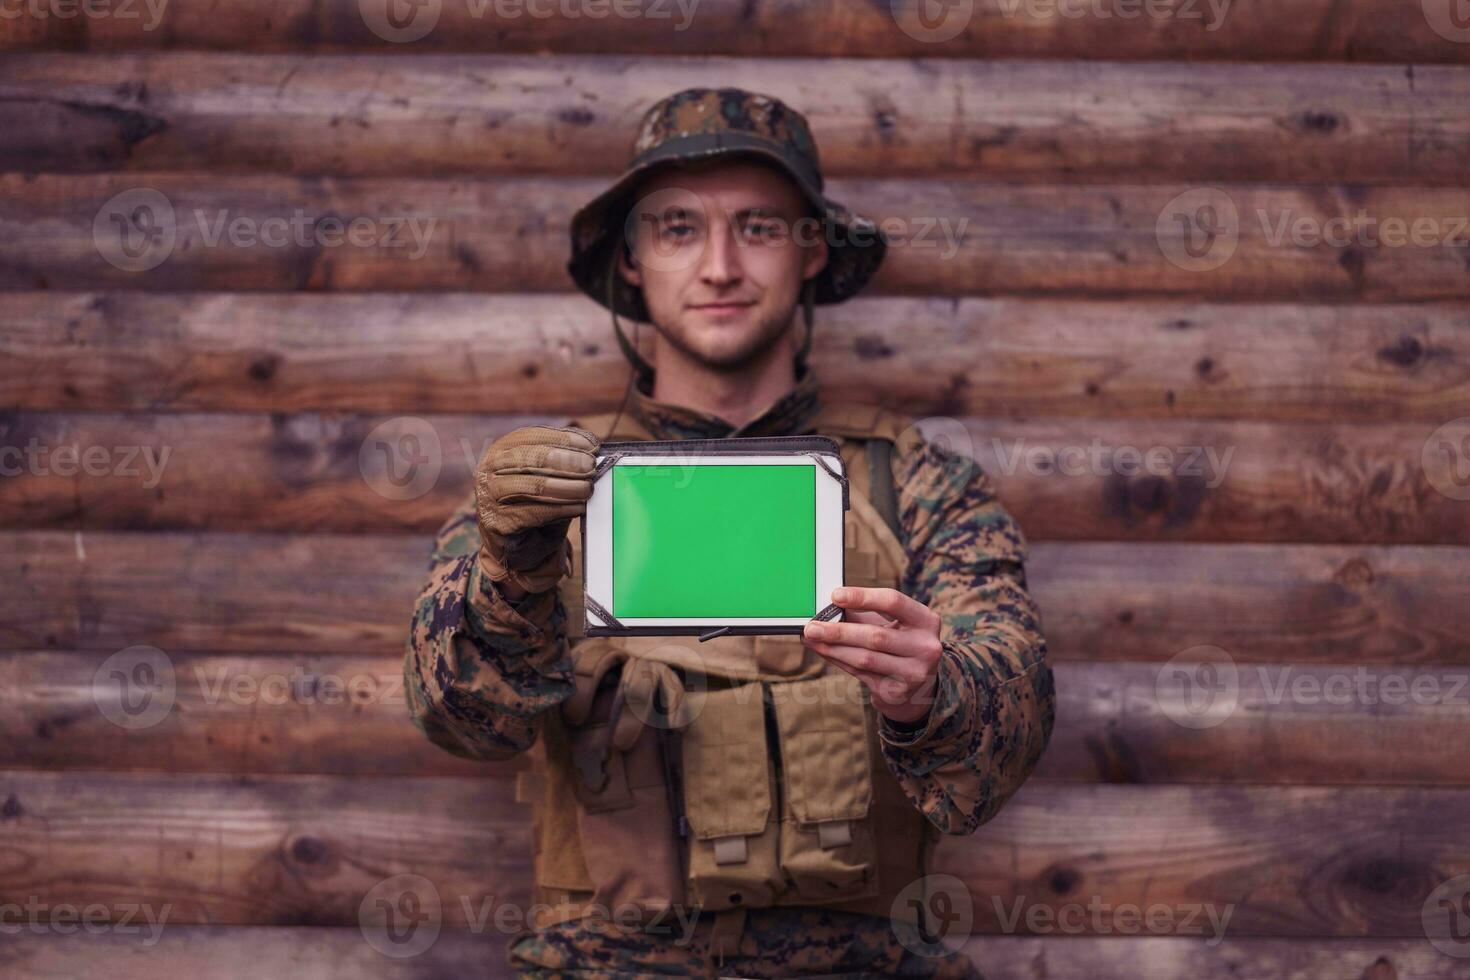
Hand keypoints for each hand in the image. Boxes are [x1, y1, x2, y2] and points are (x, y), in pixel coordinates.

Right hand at [474, 424, 598, 594]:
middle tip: (591, 467)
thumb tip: (592, 449)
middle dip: (566, 461)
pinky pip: (534, 513)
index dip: (563, 439)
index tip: (591, 446)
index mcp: (501, 449)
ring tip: (588, 488)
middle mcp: (489, 469)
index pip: (532, 436)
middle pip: (531, 459)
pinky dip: (561, 509)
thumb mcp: (547, 475)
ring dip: (566, 487)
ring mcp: (489, 496)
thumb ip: (563, 460)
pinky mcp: (498, 523)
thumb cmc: (535, 502)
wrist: (518, 544)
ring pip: (533, 486)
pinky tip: (579, 507)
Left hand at [802, 587, 942, 726]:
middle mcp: (926, 647)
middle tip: (812, 626)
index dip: (862, 597)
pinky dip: (838, 660)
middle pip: (876, 636)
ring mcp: (914, 673)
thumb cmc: (899, 642)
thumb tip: (827, 608)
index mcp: (926, 621)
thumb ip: (862, 614)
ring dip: (833, 648)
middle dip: (839, 631)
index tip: (835, 596)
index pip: (893, 602)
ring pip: (865, 658)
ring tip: (811, 639)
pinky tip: (823, 651)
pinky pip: (860, 674)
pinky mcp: (897, 691)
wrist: (918, 684)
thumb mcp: (891, 623)